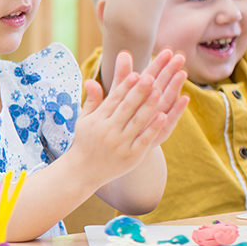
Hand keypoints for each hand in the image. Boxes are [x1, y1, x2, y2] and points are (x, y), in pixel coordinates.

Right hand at [74, 50, 188, 181]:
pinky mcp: (131, 156)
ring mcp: (120, 144)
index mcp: (97, 120)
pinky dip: (153, 128)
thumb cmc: (85, 141)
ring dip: (149, 106)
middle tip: (151, 76)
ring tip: (159, 91)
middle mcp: (107, 131)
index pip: (114, 100)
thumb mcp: (85, 120)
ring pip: (137, 122)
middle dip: (139, 92)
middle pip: (127, 108)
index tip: (136, 74)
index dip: (126, 87)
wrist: (83, 171)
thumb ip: (92, 100)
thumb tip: (91, 79)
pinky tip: (163, 116)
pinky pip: (144, 139)